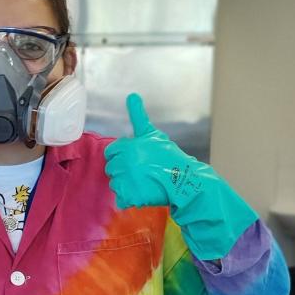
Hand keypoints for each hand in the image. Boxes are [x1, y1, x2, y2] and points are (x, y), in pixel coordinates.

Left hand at [104, 93, 202, 209]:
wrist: (183, 179)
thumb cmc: (168, 155)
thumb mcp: (152, 134)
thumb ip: (138, 116)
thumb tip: (131, 95)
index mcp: (127, 147)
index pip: (110, 152)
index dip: (121, 155)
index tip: (134, 159)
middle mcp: (124, 163)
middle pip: (111, 168)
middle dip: (123, 170)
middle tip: (141, 171)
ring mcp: (127, 181)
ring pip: (115, 184)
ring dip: (125, 184)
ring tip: (142, 182)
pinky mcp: (131, 197)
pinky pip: (120, 199)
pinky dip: (129, 198)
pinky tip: (141, 192)